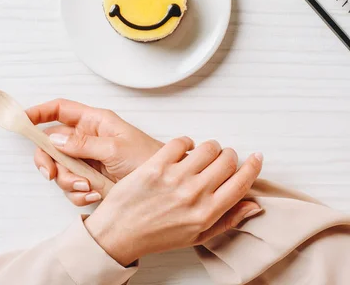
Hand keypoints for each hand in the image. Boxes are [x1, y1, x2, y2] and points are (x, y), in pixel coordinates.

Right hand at [26, 99, 162, 204]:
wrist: (166, 187)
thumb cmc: (148, 159)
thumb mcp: (115, 149)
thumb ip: (84, 144)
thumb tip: (55, 139)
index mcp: (95, 121)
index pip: (61, 109)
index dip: (40, 112)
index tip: (22, 120)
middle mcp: (88, 138)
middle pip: (52, 143)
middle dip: (49, 160)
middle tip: (51, 174)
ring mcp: (88, 159)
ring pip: (60, 168)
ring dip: (68, 181)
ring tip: (89, 186)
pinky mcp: (91, 179)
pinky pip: (72, 187)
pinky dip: (79, 193)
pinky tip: (95, 194)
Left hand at [85, 137, 262, 265]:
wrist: (120, 233)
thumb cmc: (158, 235)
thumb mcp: (198, 236)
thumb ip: (228, 219)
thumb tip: (253, 205)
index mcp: (207, 213)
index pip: (241, 183)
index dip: (253, 167)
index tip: (257, 158)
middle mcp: (194, 194)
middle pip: (227, 161)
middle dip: (229, 156)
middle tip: (222, 159)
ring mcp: (175, 178)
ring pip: (208, 147)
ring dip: (209, 147)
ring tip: (202, 154)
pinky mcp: (156, 164)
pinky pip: (181, 141)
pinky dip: (186, 142)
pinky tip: (183, 150)